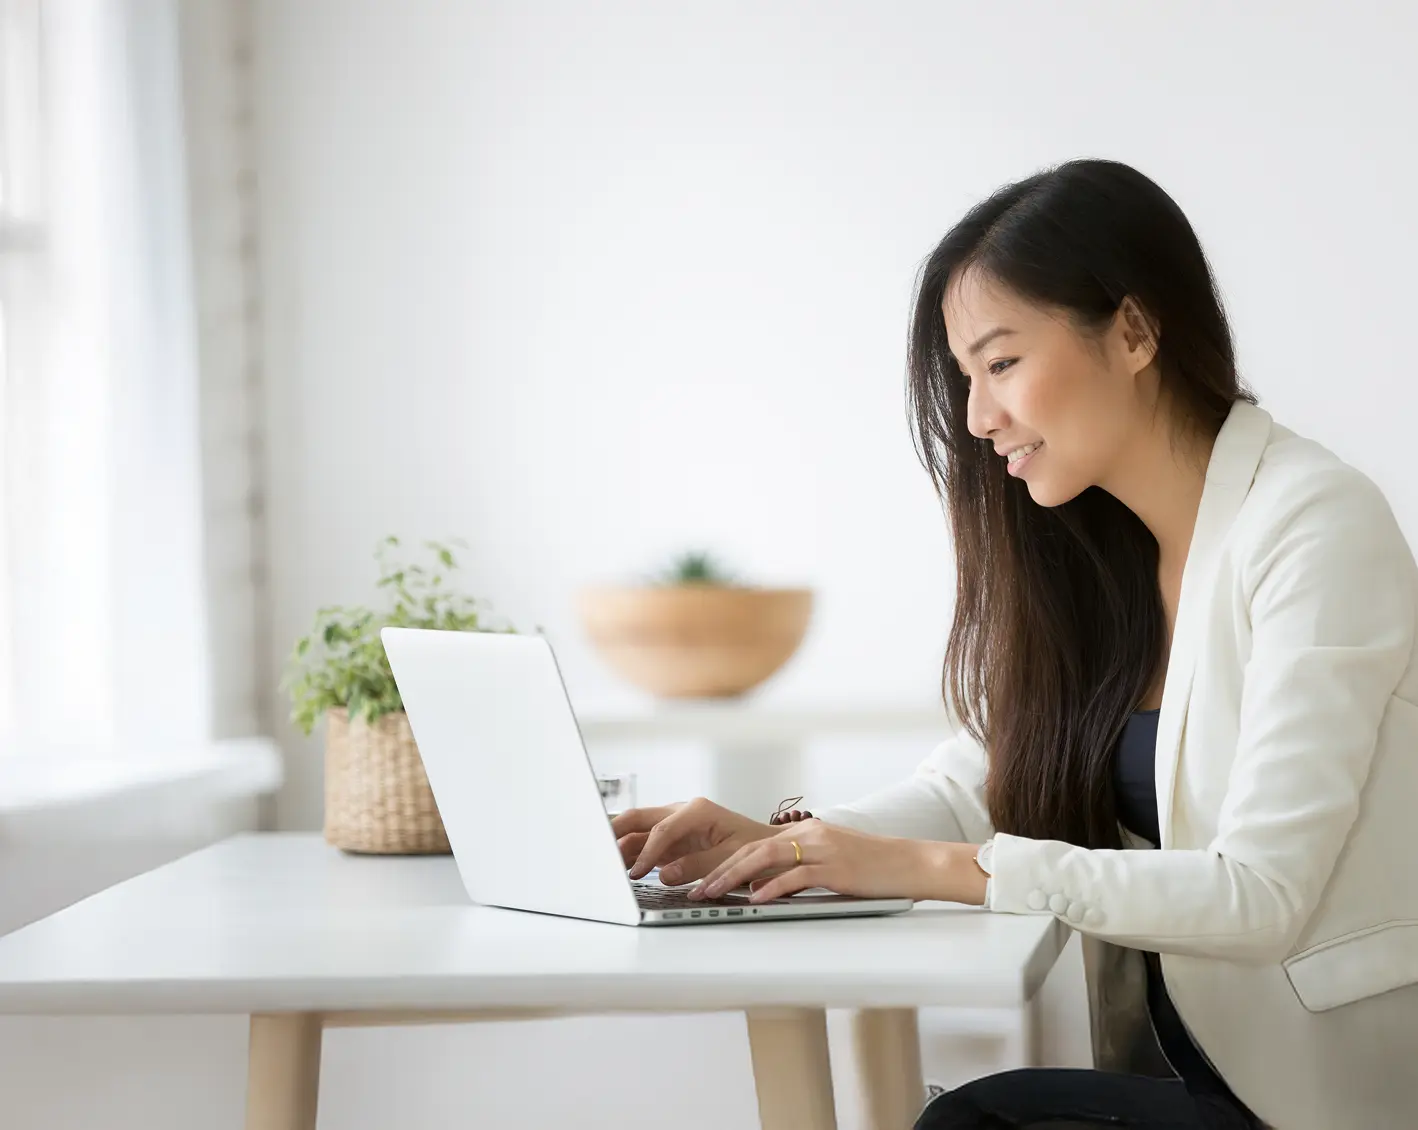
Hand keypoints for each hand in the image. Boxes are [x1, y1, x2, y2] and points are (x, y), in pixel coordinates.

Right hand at [610, 798, 776, 885]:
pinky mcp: (673, 841)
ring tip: (601, 864)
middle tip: (594, 849)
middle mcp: (682, 813)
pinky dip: (630, 855)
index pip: (662, 830)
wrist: (768, 847)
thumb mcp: (732, 857)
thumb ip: (698, 865)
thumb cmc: (755, 847)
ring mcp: (675, 826)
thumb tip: (666, 874)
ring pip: (637, 832)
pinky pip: (645, 845)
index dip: (646, 853)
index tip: (636, 873)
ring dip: (619, 845)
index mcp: (697, 811)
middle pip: (639, 819)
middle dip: (615, 832)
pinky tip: (618, 868)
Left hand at [689, 819, 989, 904]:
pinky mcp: (836, 868)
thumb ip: (799, 869)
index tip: (700, 879)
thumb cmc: (874, 868)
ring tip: (712, 893)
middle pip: (751, 849)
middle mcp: (809, 835)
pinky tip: (755, 900)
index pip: (753, 845)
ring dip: (733, 877)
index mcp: (806, 832)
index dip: (722, 862)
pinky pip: (796, 876)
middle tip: (694, 889)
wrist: (912, 863)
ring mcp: (822, 849)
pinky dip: (772, 888)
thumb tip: (764, 888)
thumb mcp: (831, 861)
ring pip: (765, 859)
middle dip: (717, 870)